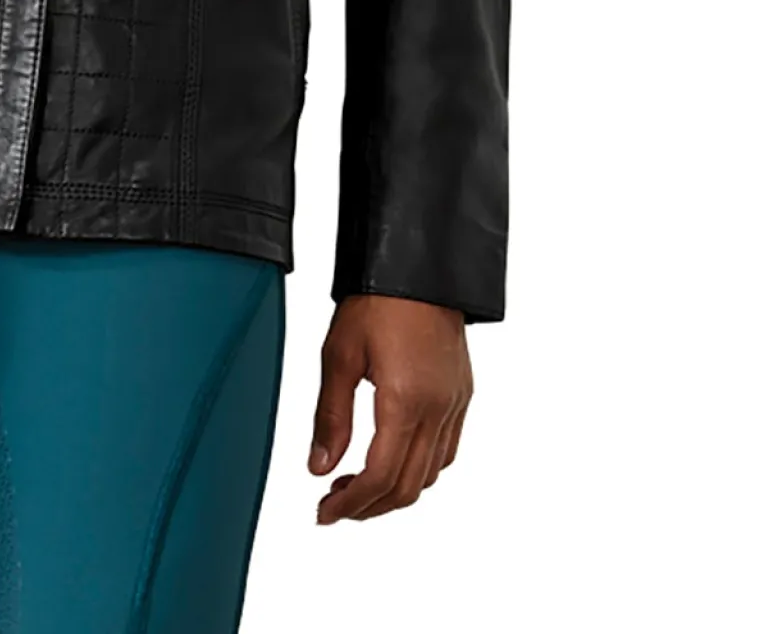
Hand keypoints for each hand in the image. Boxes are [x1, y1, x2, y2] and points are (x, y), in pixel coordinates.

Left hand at [308, 293, 471, 522]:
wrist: (419, 267)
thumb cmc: (377, 301)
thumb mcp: (339, 355)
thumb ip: (330, 416)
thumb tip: (319, 467)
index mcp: (405, 402)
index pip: (378, 477)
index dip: (349, 505)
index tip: (323, 513)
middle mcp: (437, 411)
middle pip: (406, 487)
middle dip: (368, 507)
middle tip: (334, 507)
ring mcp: (455, 405)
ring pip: (429, 476)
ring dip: (393, 492)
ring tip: (356, 487)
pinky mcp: (462, 396)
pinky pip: (446, 452)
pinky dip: (419, 470)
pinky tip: (393, 461)